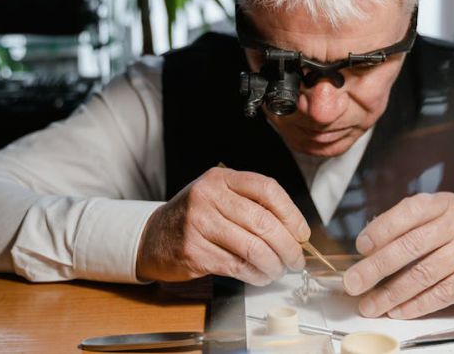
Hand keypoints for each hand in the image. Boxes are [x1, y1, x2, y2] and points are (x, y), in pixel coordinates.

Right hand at [136, 166, 308, 285]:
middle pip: (263, 222)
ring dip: (273, 264)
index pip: (267, 189)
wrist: (151, 237)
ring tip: (278, 270)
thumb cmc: (194, 217)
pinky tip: (260, 276)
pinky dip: (255, 275)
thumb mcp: (218, 197)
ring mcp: (198, 224)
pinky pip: (237, 266)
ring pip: (253, 247)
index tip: (302, 233)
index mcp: (220, 178)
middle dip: (288, 246)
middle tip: (296, 259)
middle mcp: (208, 196)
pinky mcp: (193, 252)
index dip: (291, 213)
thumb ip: (251, 205)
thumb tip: (295, 231)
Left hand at [342, 192, 453, 318]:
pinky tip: (401, 311)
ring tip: (372, 305)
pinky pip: (445, 292)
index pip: (408, 211)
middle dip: (376, 268)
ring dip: (392, 293)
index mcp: (445, 203)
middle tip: (354, 283)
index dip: (381, 229)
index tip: (359, 248)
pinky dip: (418, 304)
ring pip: (425, 273)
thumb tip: (369, 247)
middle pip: (411, 245)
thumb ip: (413, 230)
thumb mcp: (447, 223)